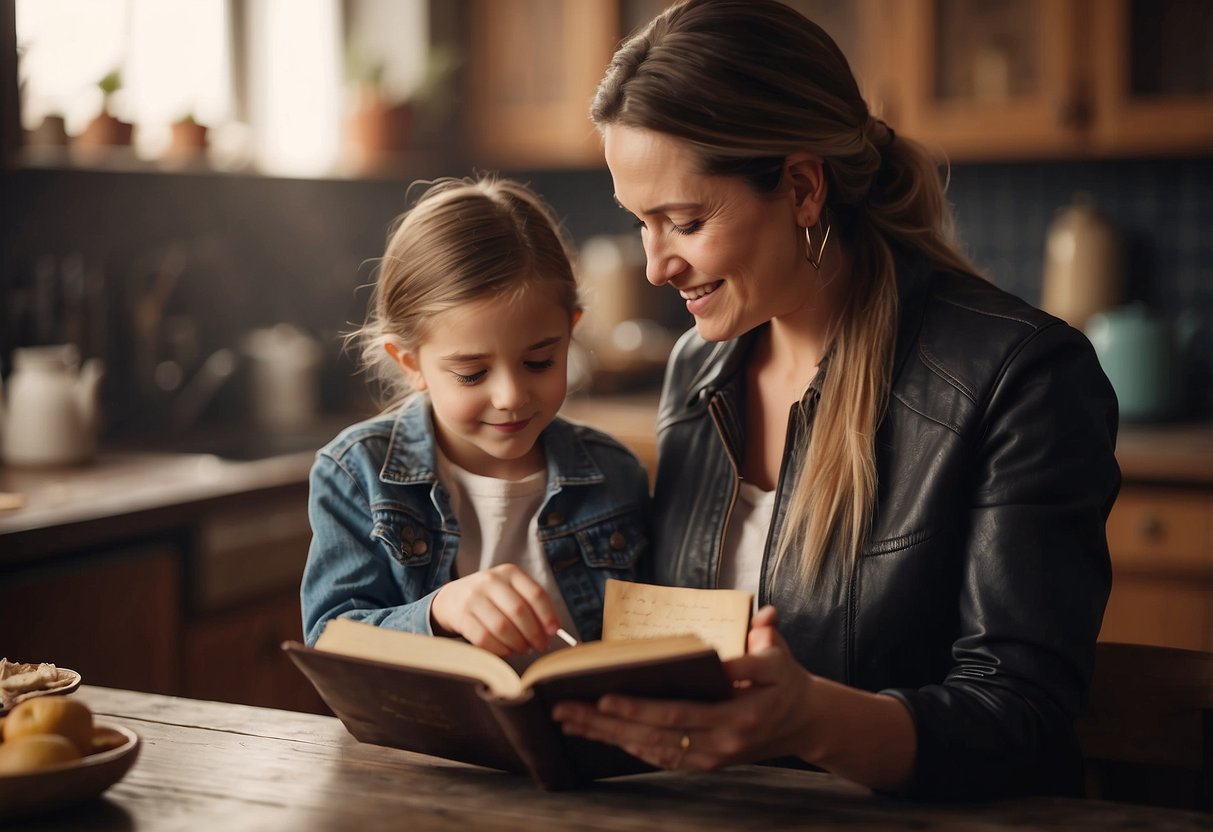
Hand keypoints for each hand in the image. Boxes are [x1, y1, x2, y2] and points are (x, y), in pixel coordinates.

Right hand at [430, 564, 559, 655]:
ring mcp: (474, 597)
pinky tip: (506, 651)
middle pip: (519, 611)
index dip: (548, 615)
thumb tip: (550, 631)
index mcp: (510, 573)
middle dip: (534, 634)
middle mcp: (491, 581)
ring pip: (502, 627)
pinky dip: (499, 649)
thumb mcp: (510, 591)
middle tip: (540, 646)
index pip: (535, 593)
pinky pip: (484, 638)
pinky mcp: (461, 616)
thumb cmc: (491, 598)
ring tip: (523, 649)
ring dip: (517, 644)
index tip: (554, 631)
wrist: (452, 598)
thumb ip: (531, 606)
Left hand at [551, 605, 819, 769]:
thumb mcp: (781, 654)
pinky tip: (599, 734)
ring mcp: (714, 754)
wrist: (806, 722)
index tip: (608, 693)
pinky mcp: (707, 762)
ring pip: (651, 747)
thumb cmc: (786, 680)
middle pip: (656, 731)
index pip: (684, 710)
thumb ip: (767, 635)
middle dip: (607, 720)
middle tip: (567, 707)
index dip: (643, 706)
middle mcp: (724, 738)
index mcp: (741, 711)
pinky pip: (661, 757)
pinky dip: (627, 746)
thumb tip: (763, 616)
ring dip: (607, 735)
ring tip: (569, 720)